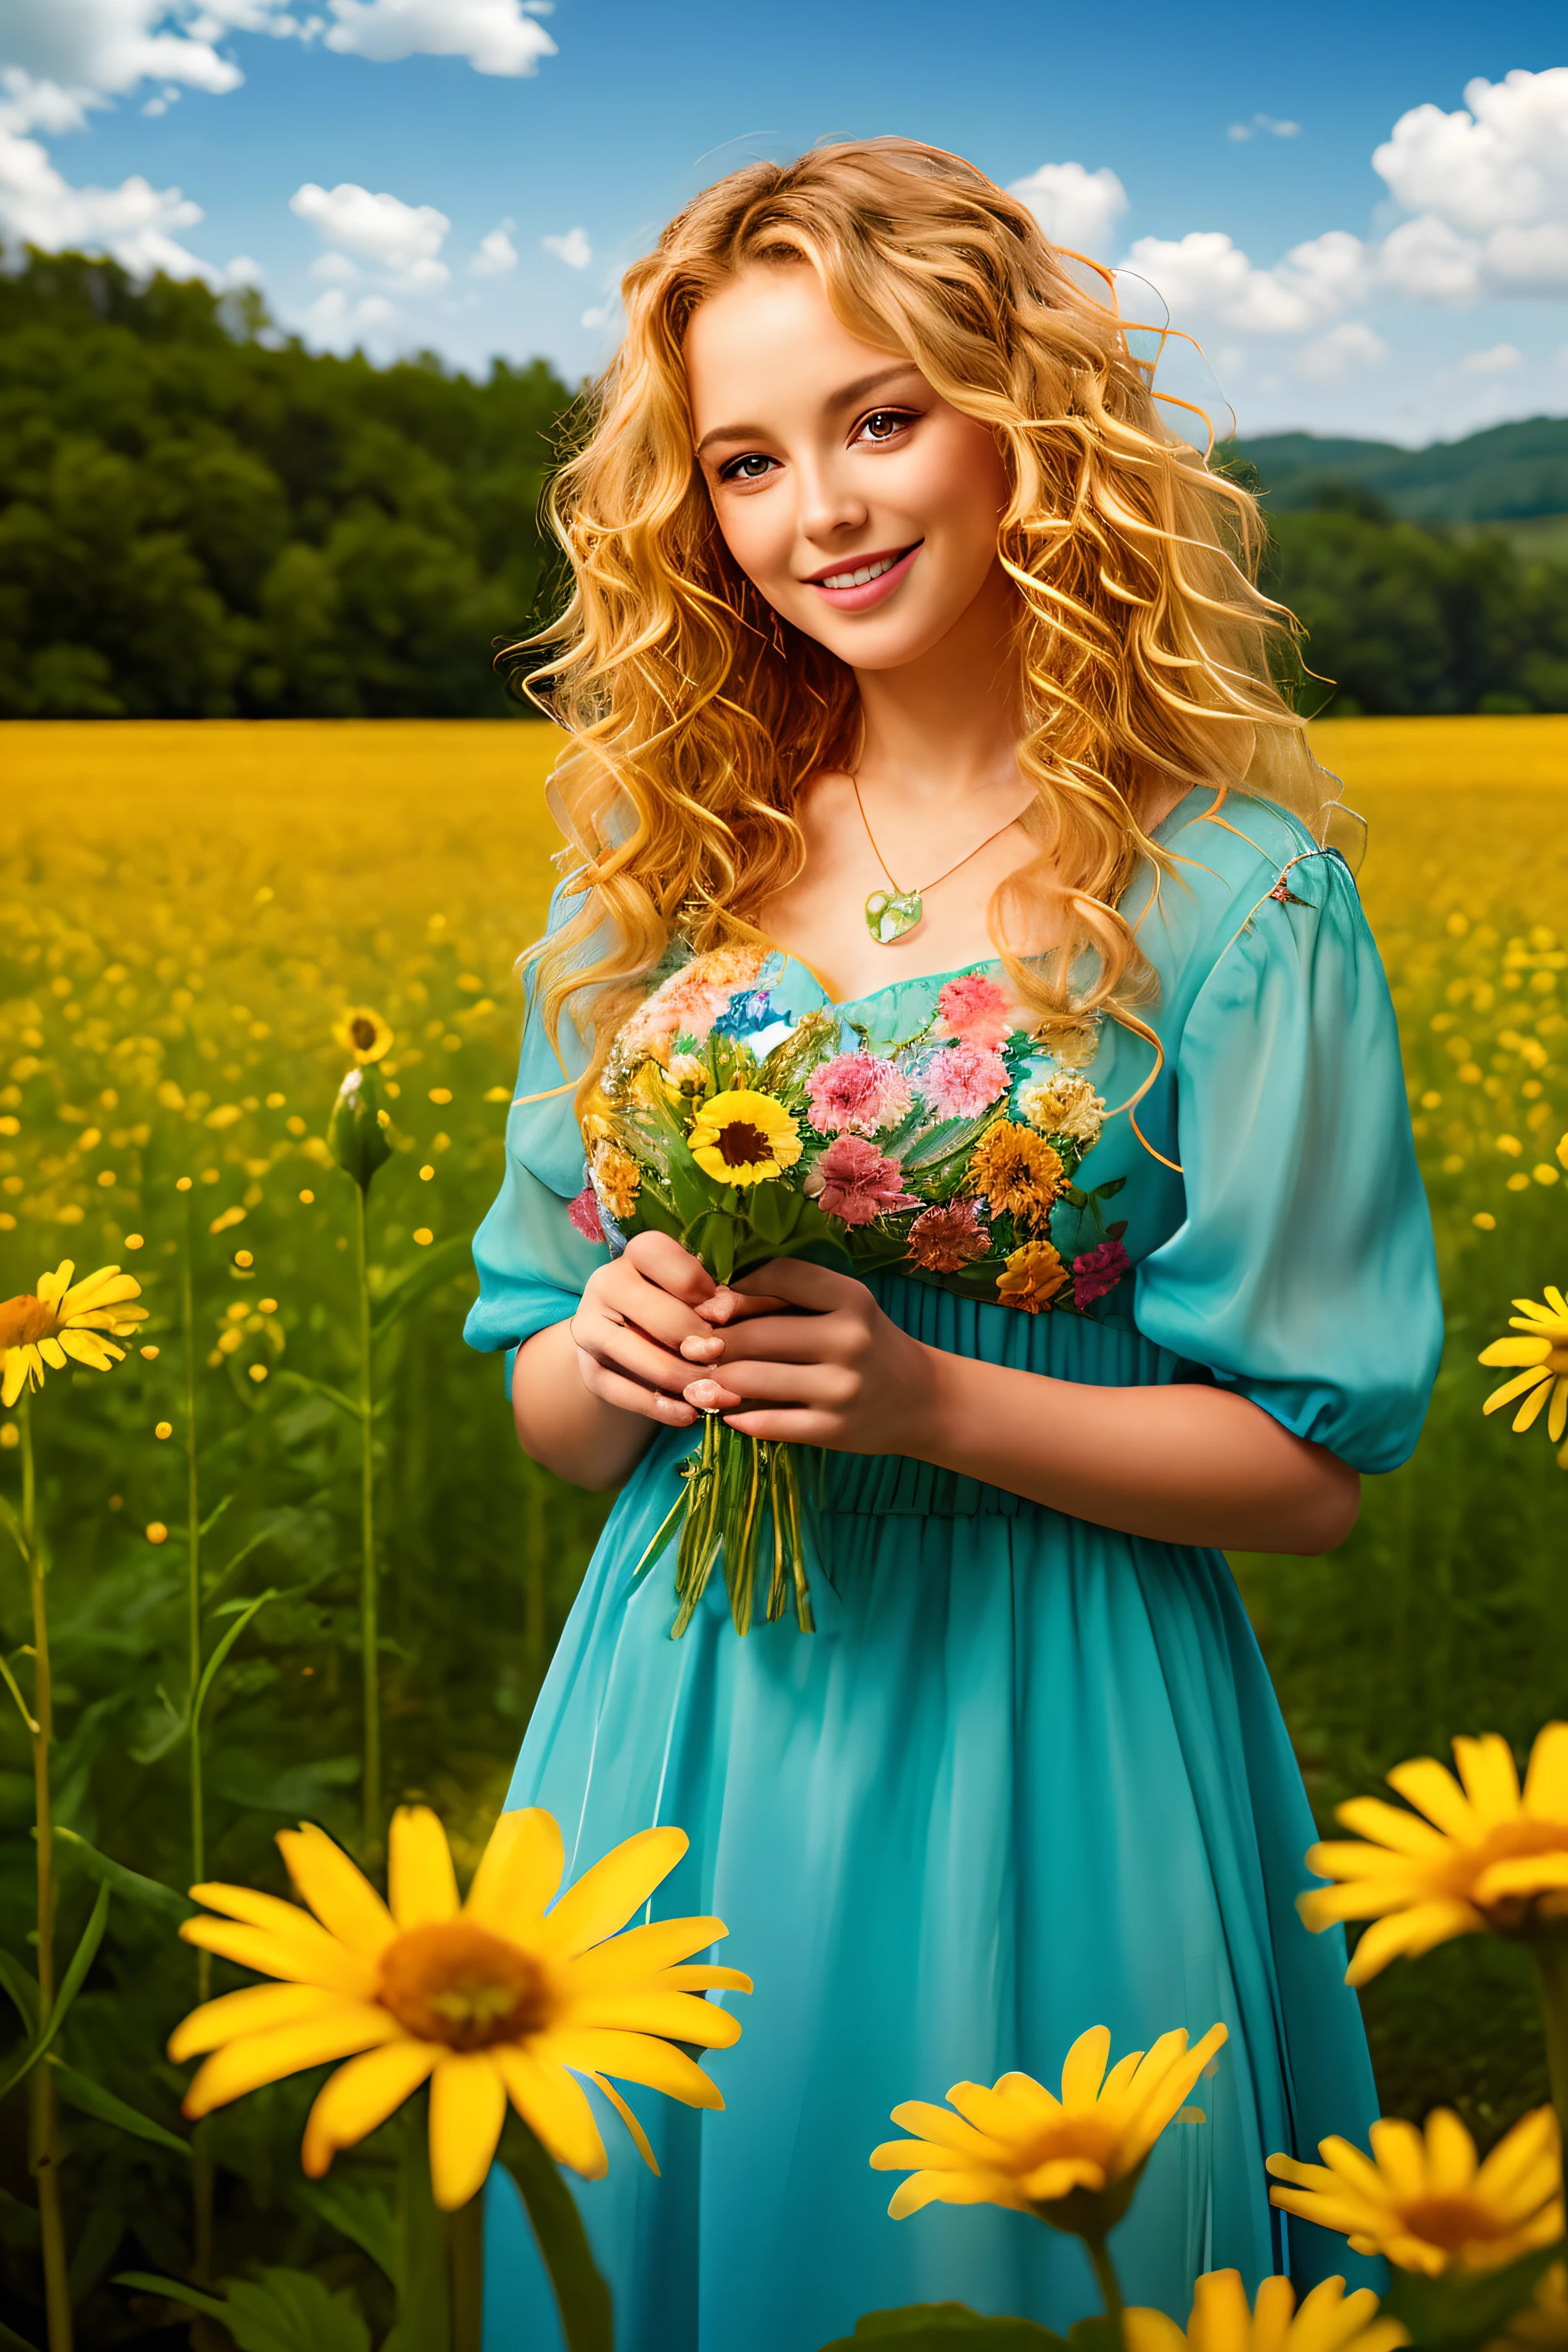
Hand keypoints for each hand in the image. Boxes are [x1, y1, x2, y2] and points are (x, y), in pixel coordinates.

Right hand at [570, 1231, 727, 1430]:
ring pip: (641, 1357)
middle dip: (699, 1343)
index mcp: (637, 1254)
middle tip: (720, 1357)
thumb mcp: (702, 1294)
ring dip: (683, 1378)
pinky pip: (623, 1392)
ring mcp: (589, 1326)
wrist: (629, 1334)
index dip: (704, 1293)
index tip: (722, 1316)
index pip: (672, 1266)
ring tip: (713, 1392)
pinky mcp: (588, 1368)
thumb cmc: (678, 1305)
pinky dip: (659, 1408)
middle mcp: (606, 1283)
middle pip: (662, 1317)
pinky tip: (687, 1414)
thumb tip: (728, 1313)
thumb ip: (723, 1300)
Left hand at [678, 1260, 938, 1452]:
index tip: (711, 1307)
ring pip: (752, 1380)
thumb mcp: (841, 1306)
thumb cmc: (867, 1343)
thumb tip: (713, 1306)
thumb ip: (787, 1296)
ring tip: (699, 1382)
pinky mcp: (833, 1430)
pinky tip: (729, 1412)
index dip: (734, 1291)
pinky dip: (739, 1417)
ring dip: (716, 1381)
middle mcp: (849, 1339)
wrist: (920, 1398)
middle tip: (689, 1349)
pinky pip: (767, 1423)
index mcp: (850, 1298)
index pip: (776, 1277)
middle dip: (713, 1343)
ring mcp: (841, 1388)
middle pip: (754, 1334)